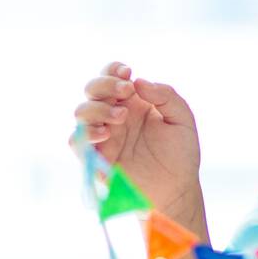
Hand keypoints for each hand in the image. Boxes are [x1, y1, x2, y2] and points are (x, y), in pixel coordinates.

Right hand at [70, 61, 202, 217]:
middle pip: (92, 89)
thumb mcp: (182, 120)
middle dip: (104, 85)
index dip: (113, 70)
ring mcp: (104, 136)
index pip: (112, 76)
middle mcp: (114, 115)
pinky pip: (76, 142)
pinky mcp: (97, 158)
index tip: (127, 73)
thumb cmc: (181, 154)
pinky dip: (85, 134)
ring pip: (81, 112)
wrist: (177, 188)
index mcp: (132, 102)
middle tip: (126, 92)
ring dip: (97, 109)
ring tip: (121, 118)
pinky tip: (105, 134)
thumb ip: (166, 96)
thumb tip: (138, 82)